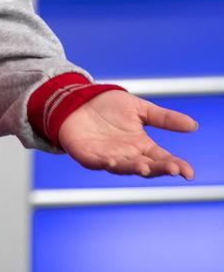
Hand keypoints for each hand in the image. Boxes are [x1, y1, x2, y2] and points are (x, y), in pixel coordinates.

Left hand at [57, 90, 196, 179]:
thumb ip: (164, 118)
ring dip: (134, 168)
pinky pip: (98, 163)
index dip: (176, 166)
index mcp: (141, 145)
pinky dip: (106, 164)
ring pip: (125, 167)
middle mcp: (127, 155)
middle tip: (172, 169)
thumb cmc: (107, 106)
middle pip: (147, 166)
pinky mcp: (89, 156)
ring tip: (145, 166)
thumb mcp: (140, 108)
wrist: (77, 99)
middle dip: (159, 168)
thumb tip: (193, 125)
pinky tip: (113, 162)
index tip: (188, 172)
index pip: (162, 159)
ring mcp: (108, 157)